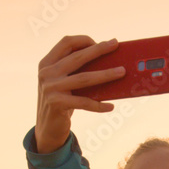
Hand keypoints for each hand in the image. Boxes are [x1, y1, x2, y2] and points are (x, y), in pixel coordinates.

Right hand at [35, 35, 124, 152]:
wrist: (47, 128)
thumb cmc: (62, 101)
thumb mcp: (62, 82)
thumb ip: (74, 70)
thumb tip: (108, 61)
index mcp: (47, 63)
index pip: (66, 42)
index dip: (84, 40)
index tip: (101, 43)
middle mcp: (46, 73)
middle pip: (78, 56)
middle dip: (99, 49)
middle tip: (116, 45)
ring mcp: (50, 88)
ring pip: (84, 78)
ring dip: (106, 74)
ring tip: (122, 72)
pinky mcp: (56, 103)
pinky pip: (84, 102)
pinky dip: (99, 105)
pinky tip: (111, 106)